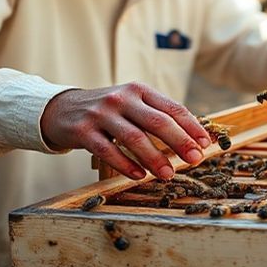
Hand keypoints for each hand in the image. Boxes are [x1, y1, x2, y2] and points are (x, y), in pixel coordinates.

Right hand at [40, 83, 211, 180]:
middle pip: (157, 122)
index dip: (191, 126)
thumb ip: (156, 116)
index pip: (172, 107)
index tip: (205, 144)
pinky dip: (126, 165)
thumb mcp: (131, 104)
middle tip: (195, 159)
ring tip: (168, 174)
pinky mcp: (84, 131)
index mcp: (139, 90)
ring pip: (134, 138)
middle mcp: (121, 98)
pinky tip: (138, 176)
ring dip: (155, 159)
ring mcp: (102, 114)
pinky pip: (109, 151)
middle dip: (180, 142)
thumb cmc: (107, 111)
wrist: (61, 109)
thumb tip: (191, 139)